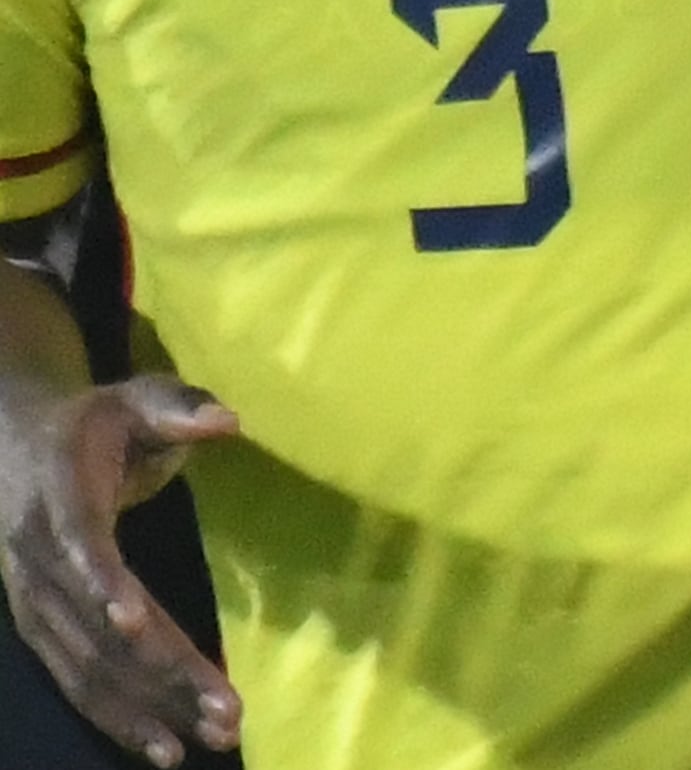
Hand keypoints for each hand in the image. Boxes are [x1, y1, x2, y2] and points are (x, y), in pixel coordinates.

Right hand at [0, 374, 242, 766]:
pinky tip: (164, 747)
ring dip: (149, 707)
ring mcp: (37, 605)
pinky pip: (81, 682)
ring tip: (209, 738)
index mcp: (59, 500)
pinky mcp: (45, 632)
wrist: (17, 450)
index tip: (133, 621)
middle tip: (225, 708)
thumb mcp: (135, 398)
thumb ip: (179, 406)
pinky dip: (119, 716)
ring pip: (91, 667)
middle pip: (99, 627)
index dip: (102, 583)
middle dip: (162, 670)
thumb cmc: (94, 424)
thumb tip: (227, 420)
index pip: (78, 547)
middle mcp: (39, 564)